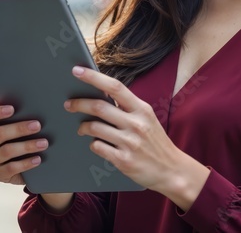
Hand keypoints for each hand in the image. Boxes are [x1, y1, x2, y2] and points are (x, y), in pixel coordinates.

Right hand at [0, 105, 49, 184]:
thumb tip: (33, 109)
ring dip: (27, 146)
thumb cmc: (18, 140)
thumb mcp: (14, 130)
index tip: (12, 108)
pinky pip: (12, 168)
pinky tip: (38, 159)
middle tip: (37, 125)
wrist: (21, 168)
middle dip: (19, 129)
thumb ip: (17, 119)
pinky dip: (26, 163)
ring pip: (7, 151)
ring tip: (44, 143)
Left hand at [64, 66, 209, 208]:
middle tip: (68, 105)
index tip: (77, 70)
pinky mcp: (123, 160)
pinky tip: (96, 144)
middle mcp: (136, 124)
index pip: (115, 87)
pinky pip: (97, 147)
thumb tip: (99, 95)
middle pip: (99, 107)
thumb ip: (127, 108)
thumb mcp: (147, 119)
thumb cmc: (155, 142)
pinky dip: (93, 144)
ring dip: (83, 127)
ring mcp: (130, 143)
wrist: (172, 170)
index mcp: (142, 109)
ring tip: (82, 128)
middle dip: (79, 104)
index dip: (94, 77)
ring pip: (95, 127)